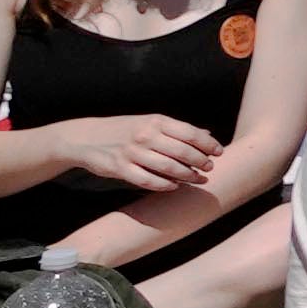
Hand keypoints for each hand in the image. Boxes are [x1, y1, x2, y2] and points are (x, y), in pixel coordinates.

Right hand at [69, 112, 228, 201]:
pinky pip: (148, 180)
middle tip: (210, 167)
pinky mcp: (120, 169)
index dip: (208, 144)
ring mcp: (132, 153)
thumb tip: (206, 134)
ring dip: (188, 175)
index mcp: (156, 121)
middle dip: (201, 161)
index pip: (190, 133)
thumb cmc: (124, 129)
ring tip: (199, 179)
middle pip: (183, 151)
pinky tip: (175, 186)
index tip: (219, 152)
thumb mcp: (150, 122)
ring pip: (168, 168)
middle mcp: (146, 135)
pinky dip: (165, 185)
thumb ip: (176, 129)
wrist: (86, 137)